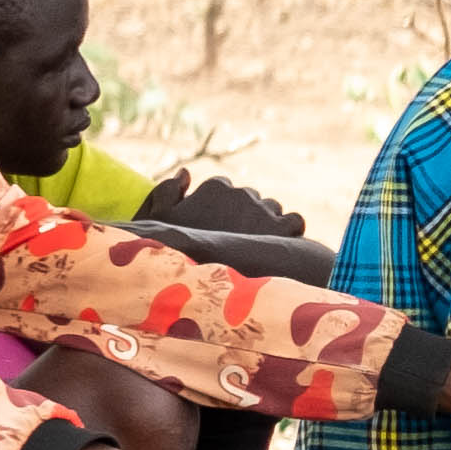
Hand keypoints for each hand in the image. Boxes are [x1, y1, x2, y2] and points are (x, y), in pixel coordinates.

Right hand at [140, 168, 303, 239]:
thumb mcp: (155, 220)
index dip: (220, 208)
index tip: (216, 227)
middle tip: (235, 242)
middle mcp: (241, 192)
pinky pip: (295, 222)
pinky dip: (289, 232)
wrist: (195, 277)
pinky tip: (277, 248)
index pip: (224, 188)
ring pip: (273, 209)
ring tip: (254, 248)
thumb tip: (185, 173)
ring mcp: (263, 209)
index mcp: (215, 186)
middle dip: (245, 216)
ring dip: (267, 224)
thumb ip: (165, 191)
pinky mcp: (281, 227)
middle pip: (250, 199)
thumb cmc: (169, 249)